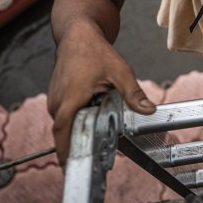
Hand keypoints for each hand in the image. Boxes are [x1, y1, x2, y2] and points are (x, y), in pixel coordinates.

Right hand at [47, 24, 156, 163]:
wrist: (78, 35)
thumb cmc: (95, 51)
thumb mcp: (120, 72)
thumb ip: (133, 94)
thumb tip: (149, 110)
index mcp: (71, 98)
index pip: (63, 131)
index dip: (65, 151)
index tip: (70, 167)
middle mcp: (57, 100)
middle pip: (64, 131)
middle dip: (78, 142)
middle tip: (95, 150)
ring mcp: (53, 98)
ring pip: (63, 123)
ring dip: (77, 128)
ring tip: (95, 126)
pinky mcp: (54, 97)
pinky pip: (62, 115)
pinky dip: (74, 119)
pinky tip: (89, 113)